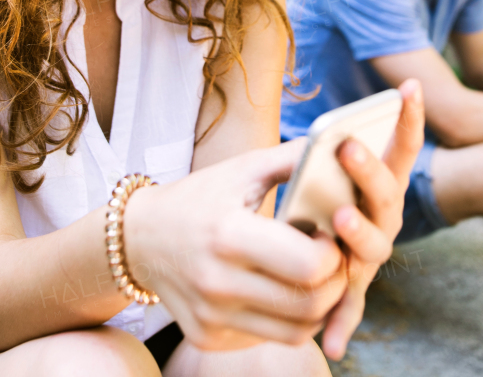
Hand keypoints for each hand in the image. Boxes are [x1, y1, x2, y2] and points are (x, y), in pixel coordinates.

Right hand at [123, 140, 345, 350]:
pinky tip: (283, 291)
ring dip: (320, 307)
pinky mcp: (208, 337)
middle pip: (310, 304)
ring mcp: (211, 317)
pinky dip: (289, 320)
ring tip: (315, 277)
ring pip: (298, 331)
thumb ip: (295, 158)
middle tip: (333, 260)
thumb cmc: (202, 197)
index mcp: (228, 234)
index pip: (309, 265)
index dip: (334, 253)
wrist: (139, 237)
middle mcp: (217, 283)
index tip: (329, 236)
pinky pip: (271, 339)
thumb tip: (343, 144)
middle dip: (336, 282)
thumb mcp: (244, 168)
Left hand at [321, 78, 425, 359]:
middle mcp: (382, 219)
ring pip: (372, 248)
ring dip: (357, 232)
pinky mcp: (350, 291)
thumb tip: (318, 137)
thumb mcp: (305, 175)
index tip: (407, 86)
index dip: (408, 118)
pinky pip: (348, 308)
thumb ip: (312, 157)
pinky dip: (340, 325)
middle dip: (368, 169)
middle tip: (347, 146)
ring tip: (337, 217)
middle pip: (386, 194)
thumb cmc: (297, 202)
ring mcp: (368, 256)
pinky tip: (331, 345)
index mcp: (376, 184)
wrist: (284, 258)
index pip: (400, 148)